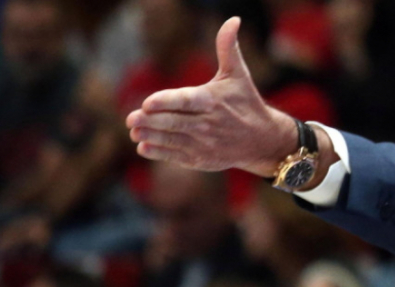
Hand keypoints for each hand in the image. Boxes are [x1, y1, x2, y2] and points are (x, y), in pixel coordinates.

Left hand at [126, 17, 296, 175]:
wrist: (263, 141)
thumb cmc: (246, 103)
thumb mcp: (239, 75)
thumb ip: (228, 48)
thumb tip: (233, 20)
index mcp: (212, 101)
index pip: (185, 101)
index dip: (166, 102)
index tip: (147, 103)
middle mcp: (208, 124)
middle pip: (174, 122)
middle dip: (151, 121)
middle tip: (131, 118)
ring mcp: (204, 144)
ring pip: (172, 140)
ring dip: (151, 136)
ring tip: (135, 131)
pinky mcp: (201, 159)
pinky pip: (176, 156)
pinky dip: (159, 152)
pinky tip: (144, 146)